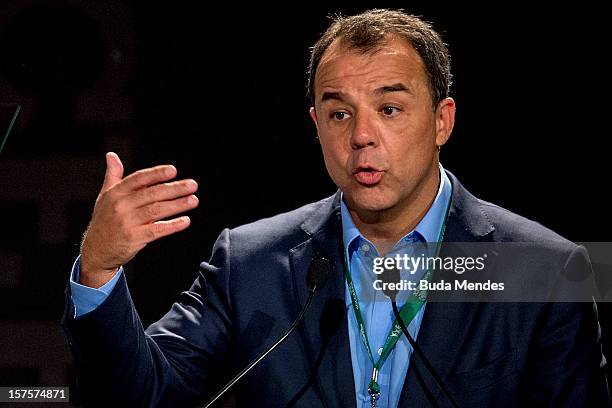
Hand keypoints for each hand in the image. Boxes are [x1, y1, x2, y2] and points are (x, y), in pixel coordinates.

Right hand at [79, 152, 198, 287]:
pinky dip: (172, 225)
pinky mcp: (133, 238)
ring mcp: (127, 222)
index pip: (138, 179)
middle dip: (174, 189)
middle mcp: (121, 206)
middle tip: (192, 185)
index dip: (156, 174)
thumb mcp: (105, 196)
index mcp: (116, 193)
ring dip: (177, 205)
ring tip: (193, 200)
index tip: (172, 170)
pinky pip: (156, 230)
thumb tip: (111, 155)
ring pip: (156, 211)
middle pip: (152, 194)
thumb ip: (113, 175)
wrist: (96, 250)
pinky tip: (185, 221)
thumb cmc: (104, 221)